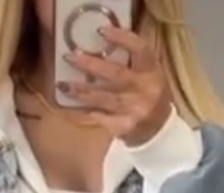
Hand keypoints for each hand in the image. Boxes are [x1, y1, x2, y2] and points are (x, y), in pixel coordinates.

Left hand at [60, 27, 172, 145]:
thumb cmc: (150, 94)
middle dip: (90, 65)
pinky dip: (88, 112)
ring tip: (63, 85)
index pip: (139, 49)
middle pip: (115, 73)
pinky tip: (74, 107)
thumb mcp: (149, 72)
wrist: (159, 130)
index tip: (101, 30)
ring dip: (81, 91)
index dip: (121, 38)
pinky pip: (102, 118)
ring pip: (103, 98)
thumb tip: (101, 43)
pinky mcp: (124, 127)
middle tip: (70, 57)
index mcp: (152, 70)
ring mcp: (134, 110)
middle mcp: (144, 89)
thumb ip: (132, 59)